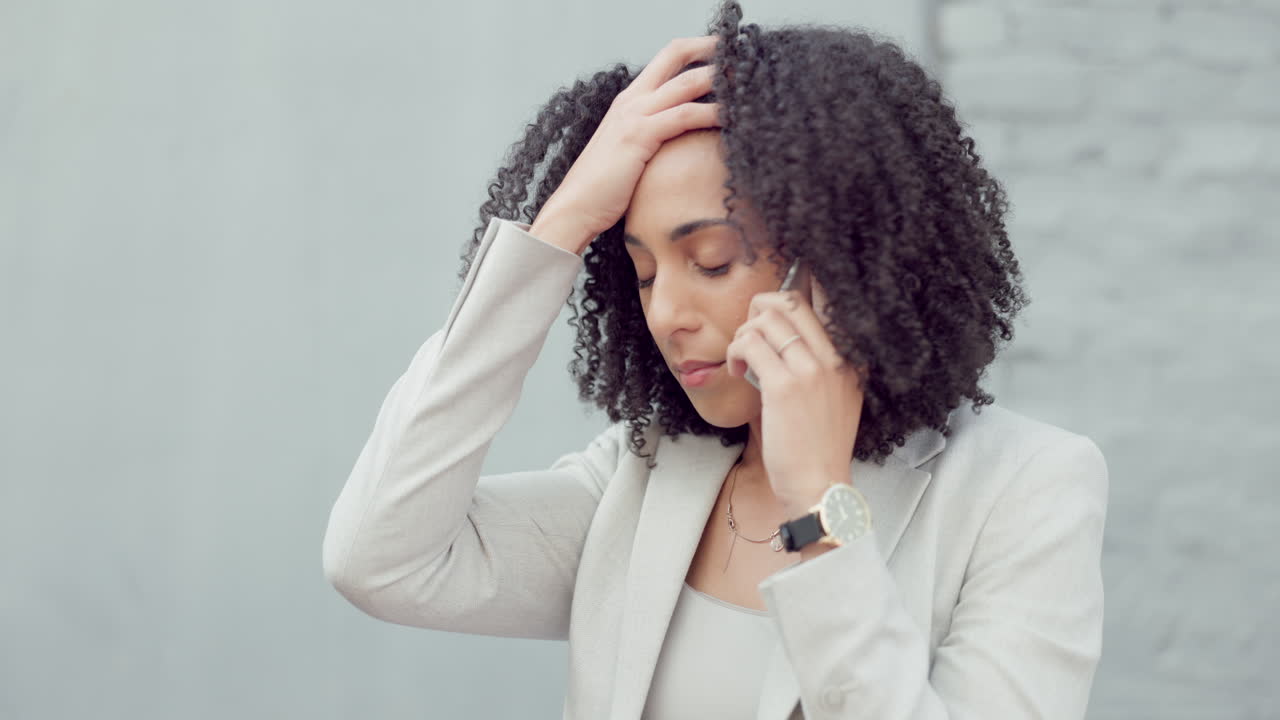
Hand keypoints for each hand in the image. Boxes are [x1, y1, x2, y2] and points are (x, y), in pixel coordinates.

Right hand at [531, 36, 722, 249]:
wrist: (574, 208)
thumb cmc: (602, 191)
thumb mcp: (629, 156)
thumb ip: (651, 141)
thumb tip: (680, 146)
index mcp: (628, 102)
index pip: (666, 60)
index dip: (696, 50)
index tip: (724, 54)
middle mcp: (631, 100)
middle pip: (675, 54)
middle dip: (712, 49)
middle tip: (742, 53)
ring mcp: (634, 115)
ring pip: (687, 82)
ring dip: (721, 78)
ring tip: (748, 81)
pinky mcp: (639, 136)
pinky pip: (685, 115)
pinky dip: (712, 112)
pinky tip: (732, 116)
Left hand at [725, 276, 866, 508]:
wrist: (820, 486)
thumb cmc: (818, 449)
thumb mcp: (835, 400)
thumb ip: (818, 368)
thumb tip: (780, 338)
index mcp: (850, 361)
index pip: (824, 303)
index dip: (790, 295)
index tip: (770, 308)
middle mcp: (835, 359)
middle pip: (791, 302)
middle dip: (760, 308)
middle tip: (750, 334)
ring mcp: (811, 370)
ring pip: (766, 320)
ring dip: (744, 335)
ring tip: (742, 360)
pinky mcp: (784, 387)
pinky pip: (750, 345)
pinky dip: (736, 351)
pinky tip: (737, 370)